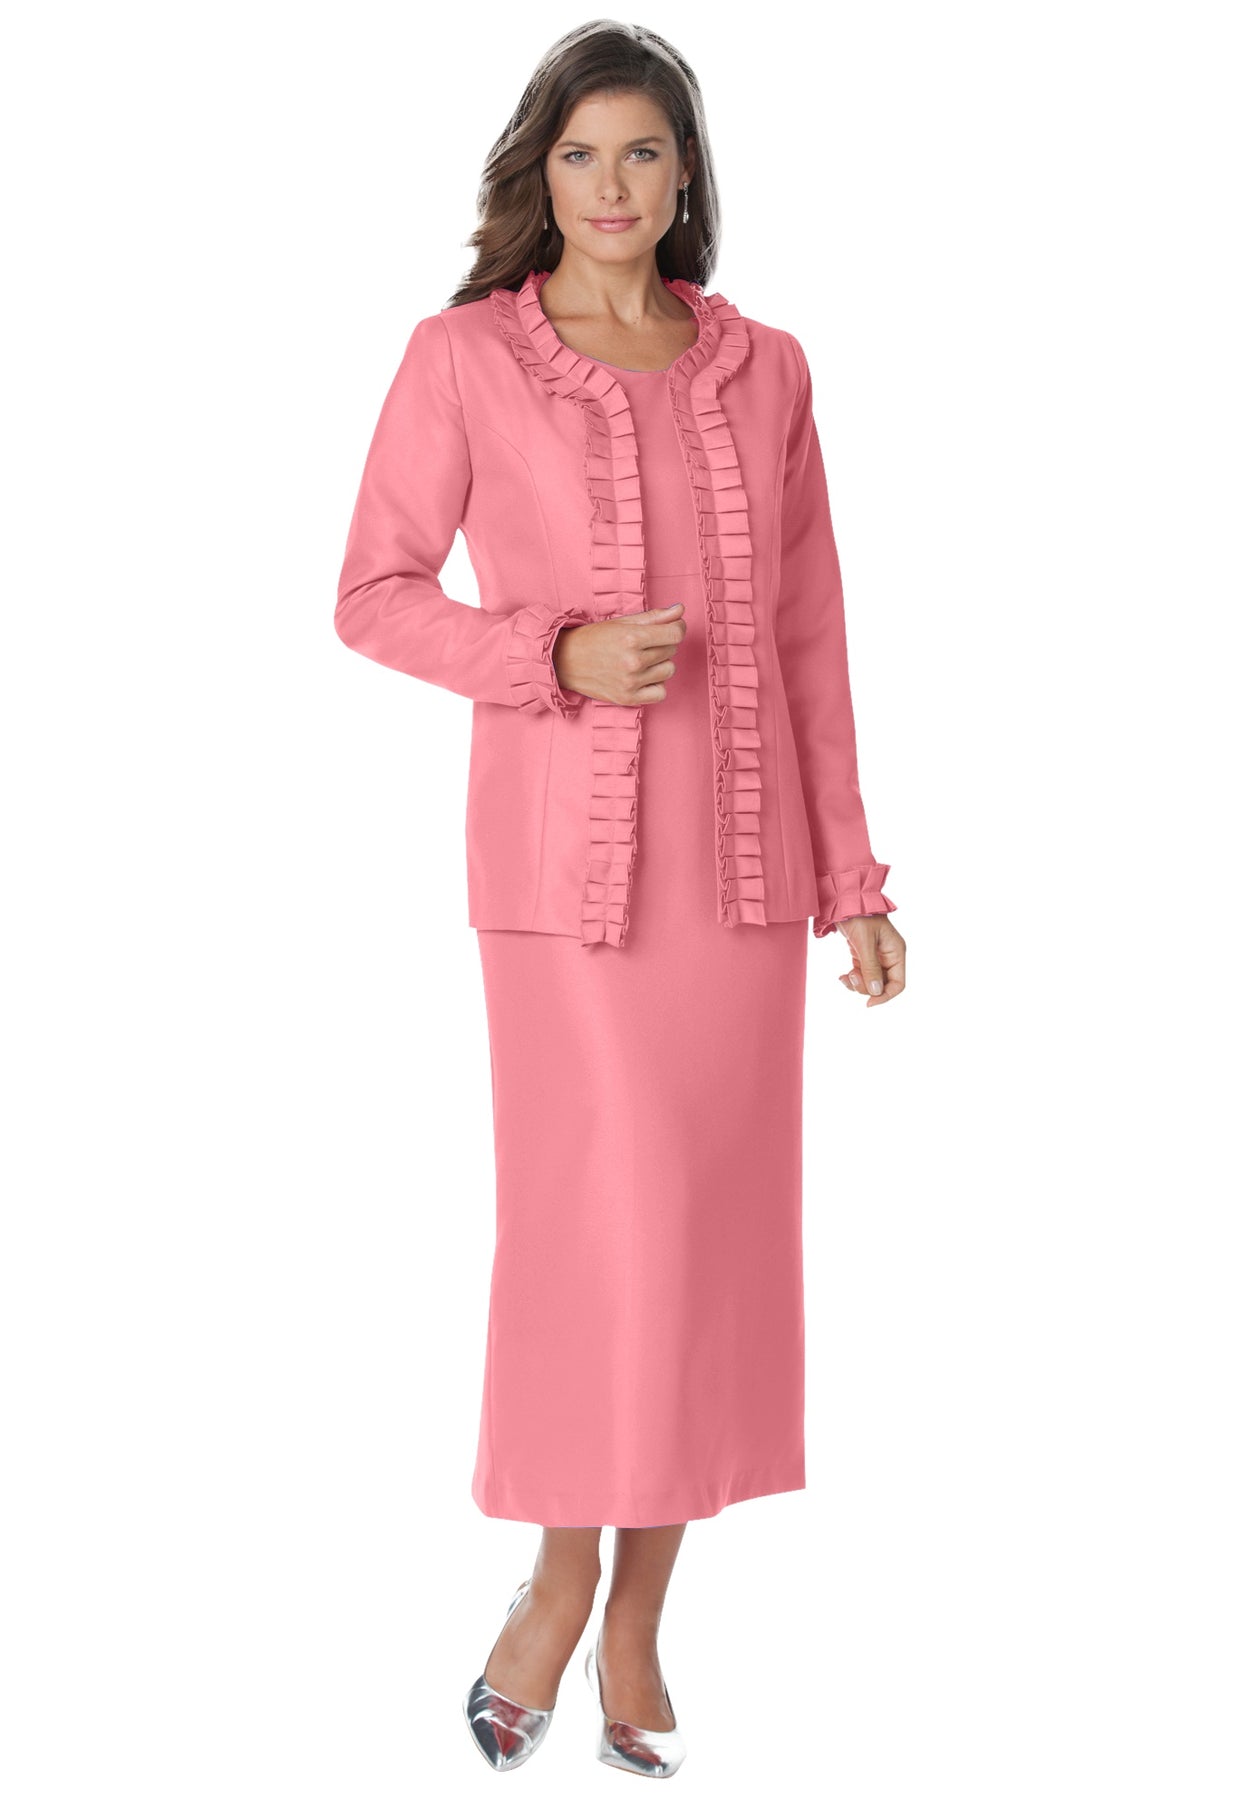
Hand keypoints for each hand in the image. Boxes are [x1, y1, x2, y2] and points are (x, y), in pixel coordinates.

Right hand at [553, 603, 687, 704]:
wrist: (565, 661)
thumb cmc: (594, 639)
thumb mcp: (623, 622)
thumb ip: (654, 617)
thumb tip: (680, 610)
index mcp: (631, 638)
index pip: (675, 634)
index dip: (677, 628)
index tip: (671, 627)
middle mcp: (632, 661)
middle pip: (671, 651)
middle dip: (662, 644)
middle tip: (643, 644)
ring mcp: (631, 682)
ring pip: (669, 671)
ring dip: (660, 664)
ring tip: (642, 660)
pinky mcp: (628, 698)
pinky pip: (661, 693)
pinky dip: (656, 685)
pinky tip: (643, 677)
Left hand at [837, 914, 905, 1006]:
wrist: (845, 899)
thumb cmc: (858, 916)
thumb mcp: (864, 942)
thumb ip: (870, 968)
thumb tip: (876, 992)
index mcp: (896, 952)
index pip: (898, 984)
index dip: (885, 996)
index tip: (869, 1003)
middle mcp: (889, 956)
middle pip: (883, 985)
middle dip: (867, 987)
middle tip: (851, 978)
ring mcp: (876, 956)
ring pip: (871, 982)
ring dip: (858, 984)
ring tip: (846, 976)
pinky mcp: (863, 955)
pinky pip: (862, 975)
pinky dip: (853, 978)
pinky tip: (843, 976)